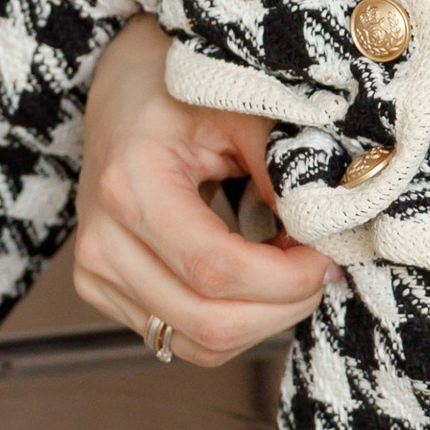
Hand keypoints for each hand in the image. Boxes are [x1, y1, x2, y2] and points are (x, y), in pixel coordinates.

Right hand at [71, 16, 331, 364]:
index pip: (216, 269)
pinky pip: (180, 338)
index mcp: (130, 184)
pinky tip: (255, 279)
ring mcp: (95, 271)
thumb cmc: (180, 86)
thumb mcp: (241, 106)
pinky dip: (233, 321)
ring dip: (261, 320)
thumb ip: (285, 165)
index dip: (286, 278)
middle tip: (320, 267)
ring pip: (198, 343)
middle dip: (283, 307)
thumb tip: (334, 224)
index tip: (327, 254)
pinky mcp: (102, 289)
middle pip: (210, 322)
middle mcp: (102, 239)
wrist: (121, 86)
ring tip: (288, 270)